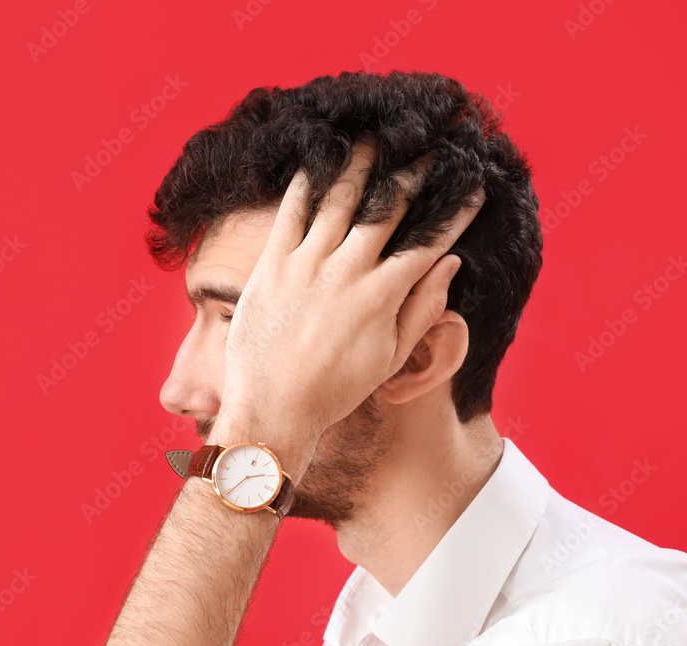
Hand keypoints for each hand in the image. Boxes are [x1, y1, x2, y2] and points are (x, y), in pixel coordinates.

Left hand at [219, 137, 483, 478]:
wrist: (273, 408)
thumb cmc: (335, 389)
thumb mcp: (390, 357)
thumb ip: (422, 308)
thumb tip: (451, 264)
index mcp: (382, 295)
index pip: (428, 242)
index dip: (455, 213)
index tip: (472, 188)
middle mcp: (347, 271)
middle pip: (386, 209)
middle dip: (411, 175)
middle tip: (424, 149)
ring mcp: (307, 264)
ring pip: (338, 200)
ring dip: (358, 165)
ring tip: (371, 139)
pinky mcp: (271, 265)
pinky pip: (290, 212)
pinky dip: (305, 183)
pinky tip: (316, 160)